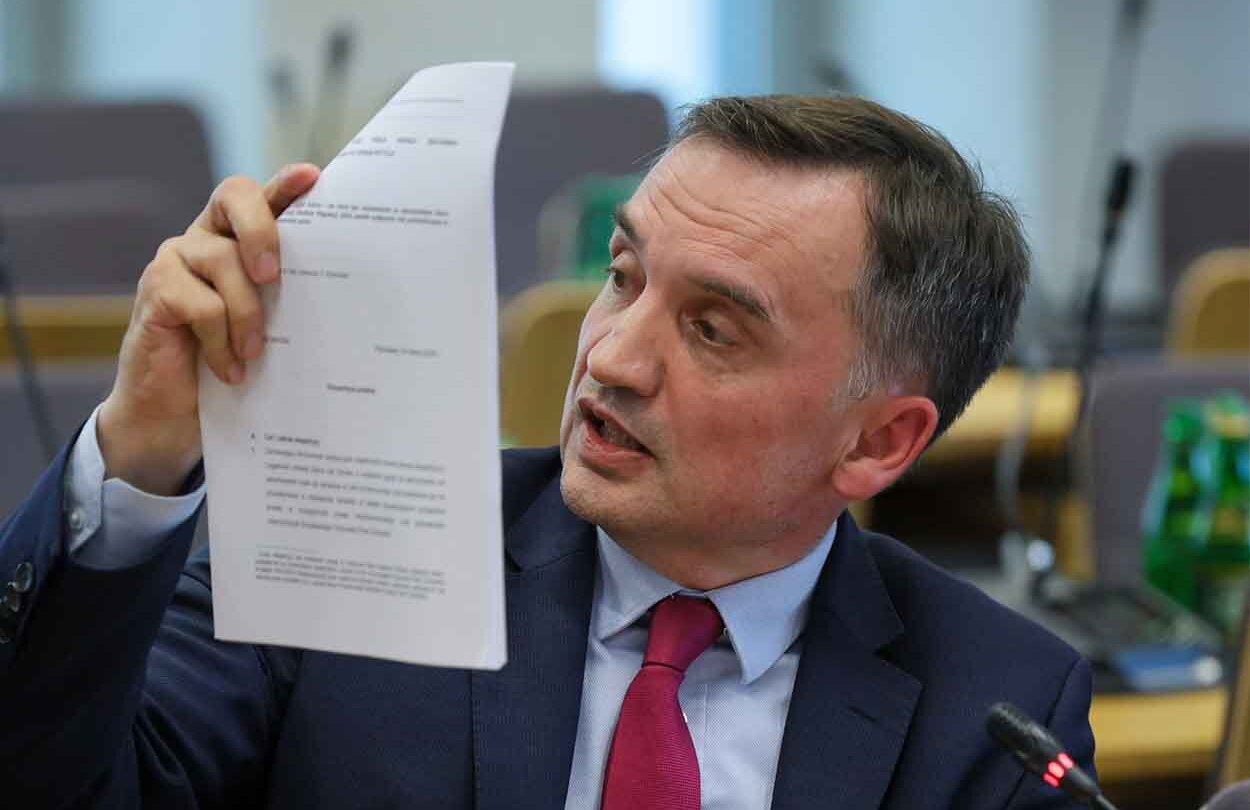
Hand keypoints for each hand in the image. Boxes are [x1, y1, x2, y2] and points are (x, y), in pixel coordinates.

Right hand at [97, 164, 319, 494]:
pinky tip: (229, 370)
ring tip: (255, 354)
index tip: (313, 177)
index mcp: (240, 239)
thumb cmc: (232, 364)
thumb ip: (290, 299)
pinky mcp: (156, 290)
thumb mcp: (272, 328)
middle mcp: (207, 237)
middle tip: (274, 276)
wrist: (173, 415)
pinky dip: (219, 340)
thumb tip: (347, 292)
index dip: (285, 183)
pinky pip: (199, 303)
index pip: (263, 197)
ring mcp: (177, 259)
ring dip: (247, 312)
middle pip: (234, 196)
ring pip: (223, 260)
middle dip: (262, 229)